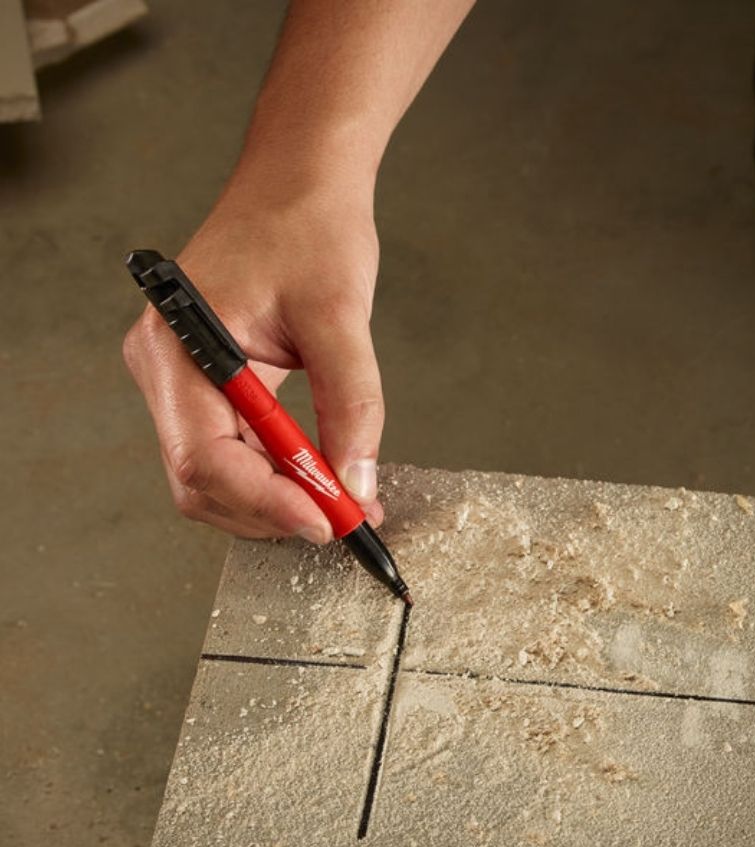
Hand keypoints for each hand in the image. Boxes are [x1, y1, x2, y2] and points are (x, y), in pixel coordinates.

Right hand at [123, 179, 385, 541]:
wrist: (300, 184)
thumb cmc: (308, 226)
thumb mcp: (341, 316)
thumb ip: (352, 405)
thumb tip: (355, 483)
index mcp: (179, 346)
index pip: (205, 456)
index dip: (265, 501)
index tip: (325, 521)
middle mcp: (167, 370)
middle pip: (204, 480)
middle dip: (273, 509)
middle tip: (343, 520)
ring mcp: (184, 382)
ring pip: (220, 477)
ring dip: (281, 500)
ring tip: (346, 502)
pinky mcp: (210, 388)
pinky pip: (238, 451)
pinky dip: (282, 476)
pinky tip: (327, 478)